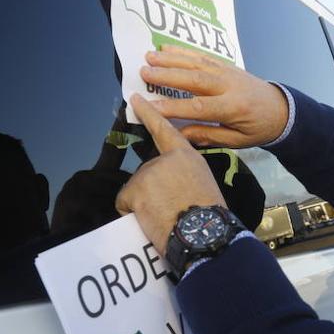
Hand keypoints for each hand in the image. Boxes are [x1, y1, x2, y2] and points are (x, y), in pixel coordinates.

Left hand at [115, 94, 226, 255]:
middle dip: (153, 192)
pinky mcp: (134, 188)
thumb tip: (171, 185)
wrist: (203, 234)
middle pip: (148, 172)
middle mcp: (165, 158)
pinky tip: (150, 220)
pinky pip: (125, 203)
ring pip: (137, 190)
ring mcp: (148, 172)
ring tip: (165, 217)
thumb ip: (184, 174)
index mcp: (186, 155)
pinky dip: (132, 214)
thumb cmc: (208, 215)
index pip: (165, 129)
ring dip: (145, 205)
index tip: (135, 99)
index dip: (149, 113)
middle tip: (172, 209)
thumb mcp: (202, 184)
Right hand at [138, 46, 287, 147]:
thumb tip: (178, 135)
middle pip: (195, 78)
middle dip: (168, 75)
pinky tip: (166, 47)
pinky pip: (203, 56)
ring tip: (148, 56)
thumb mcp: (237, 140)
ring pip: (197, 63)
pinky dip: (184, 51)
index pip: (198, 107)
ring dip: (171, 58)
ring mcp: (228, 72)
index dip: (173, 107)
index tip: (150, 106)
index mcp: (233, 108)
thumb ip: (208, 136)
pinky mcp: (226, 65)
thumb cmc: (258, 128)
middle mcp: (229, 86)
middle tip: (143, 72)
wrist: (281, 109)